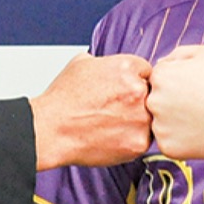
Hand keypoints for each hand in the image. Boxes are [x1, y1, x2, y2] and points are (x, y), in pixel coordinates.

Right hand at [30, 52, 152, 169]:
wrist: (51, 129)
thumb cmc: (62, 99)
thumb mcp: (81, 63)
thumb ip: (105, 61)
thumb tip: (112, 64)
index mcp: (126, 67)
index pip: (147, 72)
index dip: (134, 81)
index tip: (123, 91)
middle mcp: (137, 90)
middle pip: (152, 95)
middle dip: (138, 101)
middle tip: (116, 109)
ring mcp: (140, 118)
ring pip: (150, 119)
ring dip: (136, 121)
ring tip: (110, 124)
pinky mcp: (138, 142)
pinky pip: (144, 139)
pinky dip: (130, 139)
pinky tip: (111, 136)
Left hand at [147, 45, 203, 160]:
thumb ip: (178, 54)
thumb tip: (161, 63)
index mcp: (160, 75)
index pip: (156, 79)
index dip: (175, 83)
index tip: (192, 88)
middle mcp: (154, 100)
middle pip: (154, 100)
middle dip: (170, 102)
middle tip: (195, 105)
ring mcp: (159, 125)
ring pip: (159, 122)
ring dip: (172, 121)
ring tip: (197, 119)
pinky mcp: (167, 146)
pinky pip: (167, 141)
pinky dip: (180, 139)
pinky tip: (197, 132)